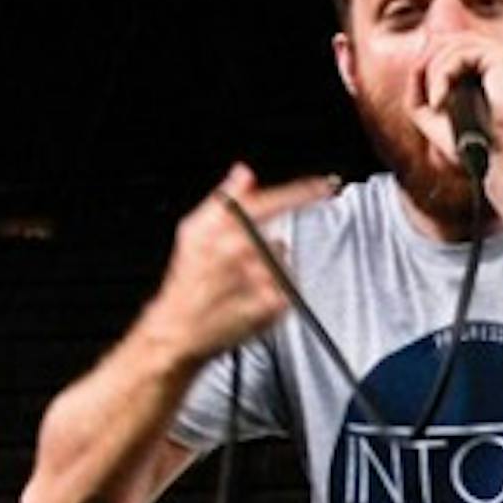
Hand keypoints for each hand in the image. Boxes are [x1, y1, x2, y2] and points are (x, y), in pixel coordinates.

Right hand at [147, 163, 334, 362]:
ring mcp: (259, 282)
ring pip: (281, 264)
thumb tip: (244, 172)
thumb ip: (223, 198)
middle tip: (245, 263)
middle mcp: (242, 255)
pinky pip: (286, 288)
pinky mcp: (272, 307)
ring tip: (240, 285)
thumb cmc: (186, 280)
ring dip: (268, 269)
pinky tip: (250, 298)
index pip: (272, 203)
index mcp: (221, 231)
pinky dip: (273, 290)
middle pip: (276, 240)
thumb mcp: (193, 231)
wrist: (178, 331)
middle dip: (266, 247)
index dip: (301, 192)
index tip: (324, 185)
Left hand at [407, 34, 502, 168]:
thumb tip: (415, 65)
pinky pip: (460, 54)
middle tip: (425, 100)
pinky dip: (441, 76)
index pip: (458, 48)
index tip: (422, 92)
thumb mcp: (438, 116)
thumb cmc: (480, 148)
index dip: (432, 65)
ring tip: (434, 106)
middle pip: (452, 41)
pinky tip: (439, 103)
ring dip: (434, 76)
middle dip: (429, 67)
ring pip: (453, 47)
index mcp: (498, 69)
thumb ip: (422, 89)